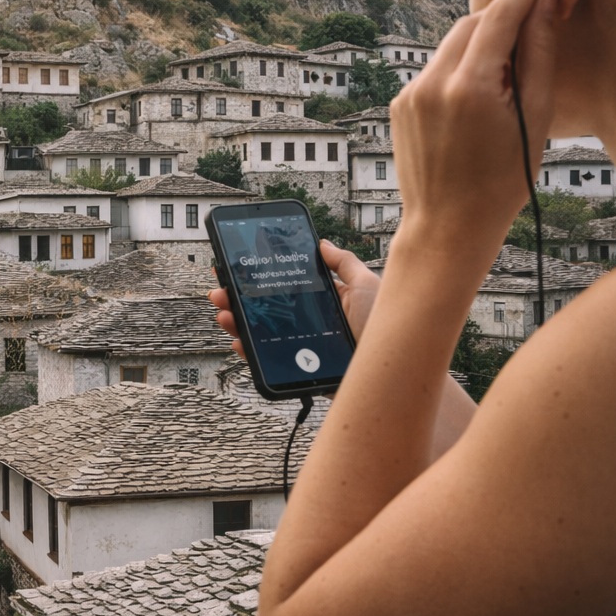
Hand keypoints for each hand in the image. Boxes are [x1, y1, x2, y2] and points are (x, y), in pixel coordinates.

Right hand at [209, 240, 380, 359]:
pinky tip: (239, 340)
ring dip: (238, 321)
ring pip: (263, 333)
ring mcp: (304, 346)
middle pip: (268, 309)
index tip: (240, 267)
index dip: (262, 277)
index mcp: (327, 301)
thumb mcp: (367, 284)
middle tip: (221, 288)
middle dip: (240, 297)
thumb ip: (344, 263)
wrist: (393, 372)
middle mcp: (312, 323)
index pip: (286, 286)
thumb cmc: (387, 329)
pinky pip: (270, 360)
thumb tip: (323, 244)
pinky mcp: (301, 369)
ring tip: (224, 311)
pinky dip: (250, 351)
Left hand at [390, 0, 561, 250]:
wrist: (448, 226)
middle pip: (472, 24)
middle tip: (534, 29)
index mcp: (470, 88)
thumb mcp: (534, 119)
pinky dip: (460, 71)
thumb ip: (539, 56)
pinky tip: (477, 106)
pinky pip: (436, 70)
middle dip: (503, 18)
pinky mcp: (399, 103)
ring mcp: (409, 93)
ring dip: (481, 47)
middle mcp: (431, 83)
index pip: (499, 16)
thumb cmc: (502, 181)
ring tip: (506, 86)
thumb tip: (545, 5)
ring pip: (452, 45)